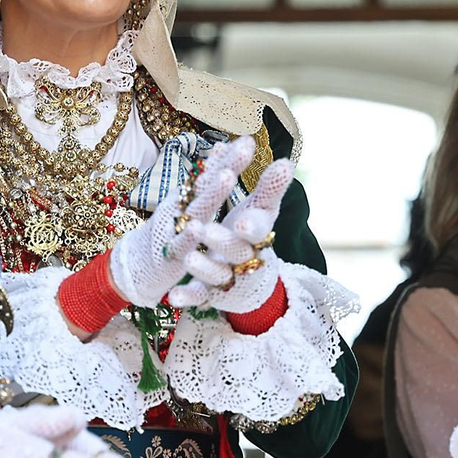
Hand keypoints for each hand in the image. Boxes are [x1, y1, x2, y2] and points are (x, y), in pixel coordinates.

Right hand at [108, 137, 253, 307]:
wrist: (136, 266)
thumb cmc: (169, 231)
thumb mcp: (188, 205)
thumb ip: (206, 178)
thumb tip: (223, 146)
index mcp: (190, 198)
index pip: (212, 174)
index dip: (231, 157)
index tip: (250, 140)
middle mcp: (183, 208)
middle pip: (208, 185)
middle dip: (227, 165)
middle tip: (246, 147)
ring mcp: (175, 229)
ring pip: (197, 210)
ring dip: (211, 194)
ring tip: (228, 176)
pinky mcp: (169, 254)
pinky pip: (180, 245)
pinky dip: (187, 236)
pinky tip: (195, 227)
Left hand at [167, 157, 293, 312]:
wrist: (251, 278)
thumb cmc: (252, 234)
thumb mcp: (261, 211)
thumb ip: (269, 188)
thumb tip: (284, 160)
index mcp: (257, 236)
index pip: (259, 230)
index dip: (253, 226)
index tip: (243, 221)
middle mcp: (243, 257)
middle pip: (236, 251)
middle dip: (222, 242)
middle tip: (205, 230)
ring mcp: (227, 277)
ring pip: (217, 274)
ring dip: (203, 267)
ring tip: (188, 259)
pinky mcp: (211, 294)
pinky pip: (198, 297)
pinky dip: (187, 297)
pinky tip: (172, 296)